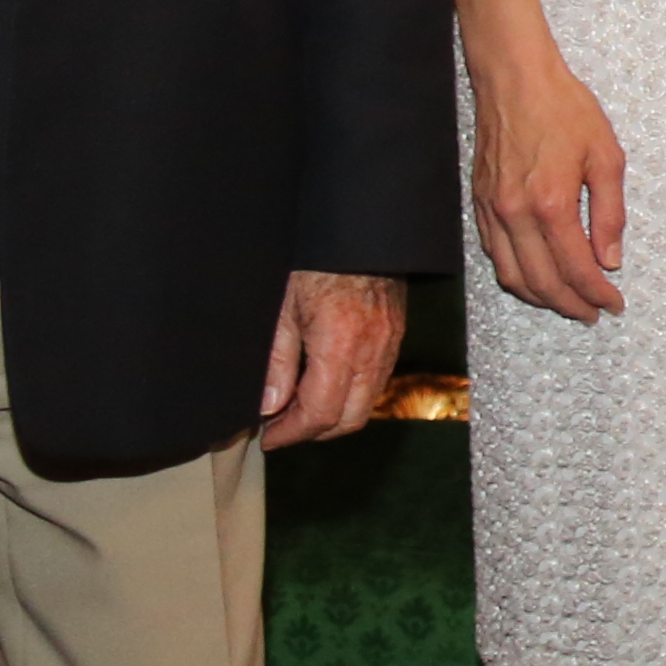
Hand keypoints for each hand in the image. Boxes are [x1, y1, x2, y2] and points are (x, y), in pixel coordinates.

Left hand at [258, 270, 404, 448]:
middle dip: (314, 432)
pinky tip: (325, 383)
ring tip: (299, 407)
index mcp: (340, 343)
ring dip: (333, 415)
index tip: (269, 437)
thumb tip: (269, 405)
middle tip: (282, 429)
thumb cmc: (316, 259)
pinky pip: (376, 381)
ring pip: (366, 404)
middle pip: (349, 419)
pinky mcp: (396, 335)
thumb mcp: (282, 308)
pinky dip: (351, 394)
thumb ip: (276, 361)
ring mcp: (390, 343)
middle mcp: (372, 349)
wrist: (357, 228)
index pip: (319, 413)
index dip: (291, 433)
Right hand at [468, 48, 632, 320]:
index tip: (614, 304)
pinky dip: (516, 276)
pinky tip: (535, 277)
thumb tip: (609, 258)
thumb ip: (610, 213)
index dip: (598, 293)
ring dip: (541, 298)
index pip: (576, 269)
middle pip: (542, 283)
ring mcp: (493, 211)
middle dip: (571, 305)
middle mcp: (516, 214)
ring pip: (512, 276)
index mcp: (552, 204)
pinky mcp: (479, 204)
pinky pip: (494, 255)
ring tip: (568, 302)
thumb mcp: (605, 156)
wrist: (516, 79)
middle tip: (593, 313)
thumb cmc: (563, 109)